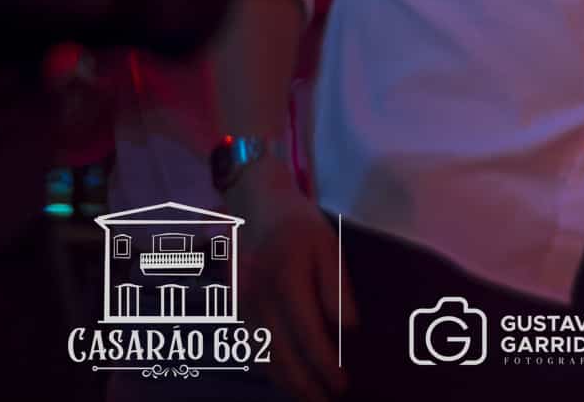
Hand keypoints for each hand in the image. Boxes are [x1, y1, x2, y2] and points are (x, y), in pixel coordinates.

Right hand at [228, 165, 355, 399]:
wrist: (253, 201)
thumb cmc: (299, 224)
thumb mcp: (328, 246)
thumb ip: (337, 289)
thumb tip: (348, 331)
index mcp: (287, 278)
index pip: (308, 334)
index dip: (325, 364)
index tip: (342, 383)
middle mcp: (259, 296)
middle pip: (282, 353)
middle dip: (305, 384)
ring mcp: (243, 304)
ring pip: (263, 356)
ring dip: (286, 382)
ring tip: (309, 398)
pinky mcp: (235, 308)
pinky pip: (251, 346)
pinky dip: (269, 368)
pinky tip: (285, 379)